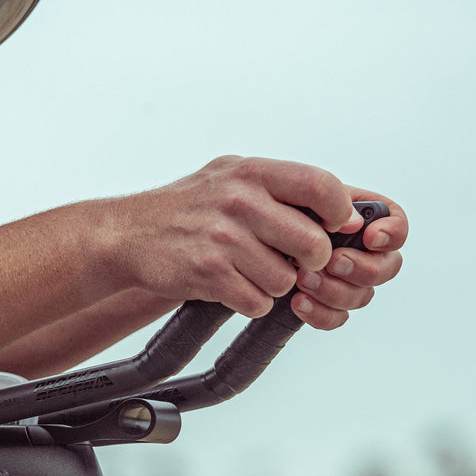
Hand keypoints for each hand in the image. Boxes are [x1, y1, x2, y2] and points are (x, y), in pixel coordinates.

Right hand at [111, 156, 362, 317]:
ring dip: (274, 284)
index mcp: (251, 172)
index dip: (339, 213)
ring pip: (286, 281)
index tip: (334, 227)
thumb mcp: (232, 175)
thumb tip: (346, 207)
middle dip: (310, 263)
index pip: (321, 186)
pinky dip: (250, 301)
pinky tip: (232, 283)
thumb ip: (282, 185)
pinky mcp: (208, 274)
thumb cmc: (189, 206)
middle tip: (292, 260)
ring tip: (250, 269)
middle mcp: (238, 201)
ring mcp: (222, 239)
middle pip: (313, 245)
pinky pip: (257, 303)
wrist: (129, 233)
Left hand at [292, 186, 406, 327]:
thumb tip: (350, 218)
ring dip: (333, 290)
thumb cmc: (283, 210)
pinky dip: (319, 313)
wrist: (255, 237)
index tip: (370, 237)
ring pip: (360, 297)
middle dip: (361, 268)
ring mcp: (349, 282)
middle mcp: (364, 253)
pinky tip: (298, 301)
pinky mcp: (329, 306)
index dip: (392, 234)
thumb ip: (331, 201)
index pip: (397, 227)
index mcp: (365, 219)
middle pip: (386, 268)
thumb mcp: (304, 195)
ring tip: (303, 278)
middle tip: (333, 262)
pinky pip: (337, 319)